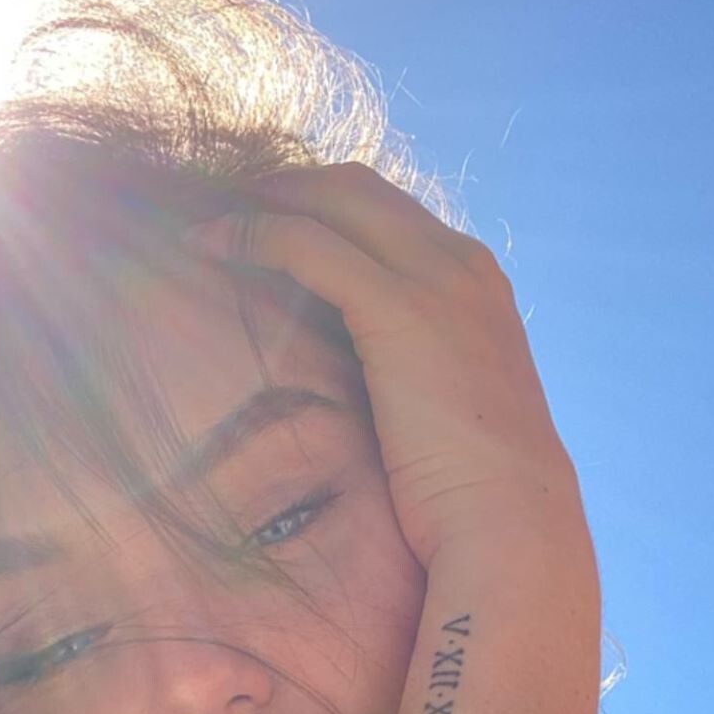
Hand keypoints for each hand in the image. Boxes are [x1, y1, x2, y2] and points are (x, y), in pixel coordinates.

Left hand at [187, 163, 590, 571]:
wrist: (511, 525)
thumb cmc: (475, 496)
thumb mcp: (450, 416)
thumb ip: (417, 378)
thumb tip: (368, 394)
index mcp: (477, 285)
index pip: (389, 214)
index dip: (321, 207)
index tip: (264, 223)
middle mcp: (461, 264)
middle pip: (357, 188)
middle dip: (284, 187)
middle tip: (218, 204)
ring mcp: (435, 279)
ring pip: (332, 199)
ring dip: (260, 200)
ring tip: (202, 218)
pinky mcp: (397, 308)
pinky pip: (307, 245)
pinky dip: (250, 233)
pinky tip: (203, 245)